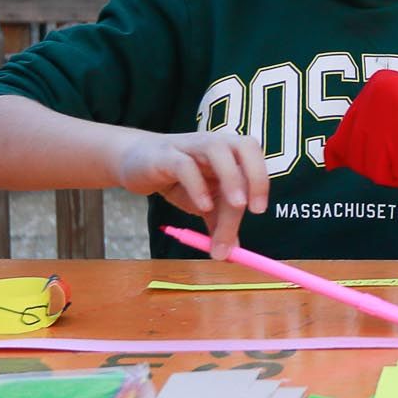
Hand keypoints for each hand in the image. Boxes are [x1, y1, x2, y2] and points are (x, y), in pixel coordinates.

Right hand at [114, 130, 268, 257]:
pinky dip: (197, 186)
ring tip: (237, 206)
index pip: (254, 161)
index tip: (259, 210)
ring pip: (218, 150)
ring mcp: (191, 147)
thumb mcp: (203, 203)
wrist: (135, 162)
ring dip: (231, 178)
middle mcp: (216, 144)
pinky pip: (185, 165)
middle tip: (253, 209)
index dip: (261, 182)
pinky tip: (202, 206)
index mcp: (231, 153)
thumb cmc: (178, 180)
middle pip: (245, 147)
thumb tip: (234, 253)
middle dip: (255, 176)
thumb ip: (219, 223)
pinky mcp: (166, 156)